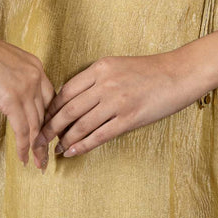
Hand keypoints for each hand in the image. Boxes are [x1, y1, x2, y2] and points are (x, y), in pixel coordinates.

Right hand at [0, 24, 54, 169]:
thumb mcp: (6, 63)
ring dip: (37, 148)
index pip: (50, 99)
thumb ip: (15, 79)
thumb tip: (12, 95)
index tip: (47, 136)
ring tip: (38, 164)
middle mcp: (36, 77)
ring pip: (36, 126)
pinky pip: (22, 129)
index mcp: (36, 67)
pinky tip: (23, 158)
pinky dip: (24, 147)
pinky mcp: (11, 98)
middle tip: (46, 157)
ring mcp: (26, 88)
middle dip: (46, 138)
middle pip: (46, 115)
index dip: (49, 121)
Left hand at [35, 52, 198, 157]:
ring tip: (55, 148)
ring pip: (80, 124)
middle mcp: (105, 83)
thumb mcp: (118, 65)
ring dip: (64, 139)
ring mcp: (116, 102)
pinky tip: (72, 152)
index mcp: (100, 67)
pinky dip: (82, 145)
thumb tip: (74, 98)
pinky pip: (99, 135)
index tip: (43, 118)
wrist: (178, 74)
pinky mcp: (128, 119)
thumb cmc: (149, 70)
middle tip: (38, 138)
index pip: (66, 90)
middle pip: (68, 109)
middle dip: (50, 126)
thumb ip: (97, 78)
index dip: (52, 107)